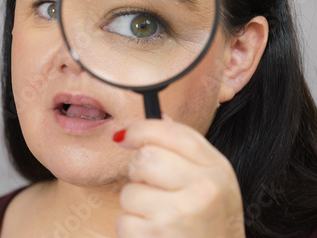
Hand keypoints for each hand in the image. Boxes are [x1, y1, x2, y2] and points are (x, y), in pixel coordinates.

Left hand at [115, 114, 244, 237]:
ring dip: (135, 207)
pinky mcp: (158, 235)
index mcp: (217, 169)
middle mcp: (204, 188)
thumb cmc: (208, 223)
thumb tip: (156, 115)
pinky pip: (124, 220)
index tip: (126, 138)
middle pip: (145, 158)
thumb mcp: (210, 183)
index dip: (142, 130)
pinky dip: (132, 230)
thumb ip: (184, 149)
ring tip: (158, 218)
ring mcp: (181, 213)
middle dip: (139, 175)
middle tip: (152, 190)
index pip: (172, 131)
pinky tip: (154, 236)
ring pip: (130, 191)